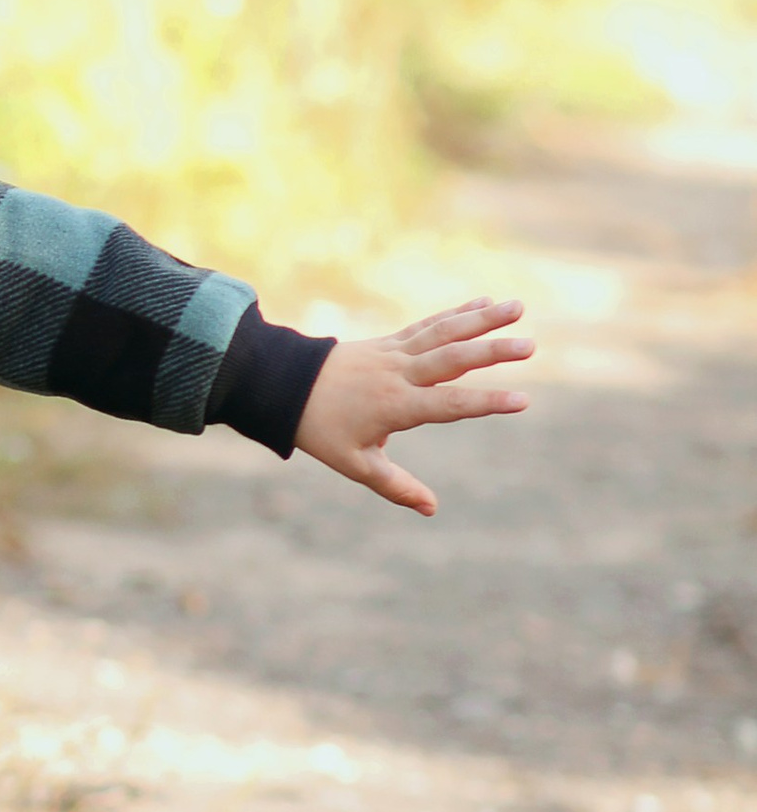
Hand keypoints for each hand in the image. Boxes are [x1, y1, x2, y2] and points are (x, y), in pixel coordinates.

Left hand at [294, 296, 529, 516]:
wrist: (283, 385)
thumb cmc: (320, 429)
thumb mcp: (355, 464)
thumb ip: (395, 486)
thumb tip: (432, 509)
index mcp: (396, 406)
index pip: (450, 404)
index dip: (487, 402)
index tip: (523, 400)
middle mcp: (400, 374)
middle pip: (452, 359)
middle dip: (492, 352)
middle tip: (530, 345)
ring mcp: (395, 353)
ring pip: (444, 333)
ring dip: (482, 319)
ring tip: (517, 307)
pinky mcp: (389, 342)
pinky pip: (428, 325)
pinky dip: (456, 313)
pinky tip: (484, 302)